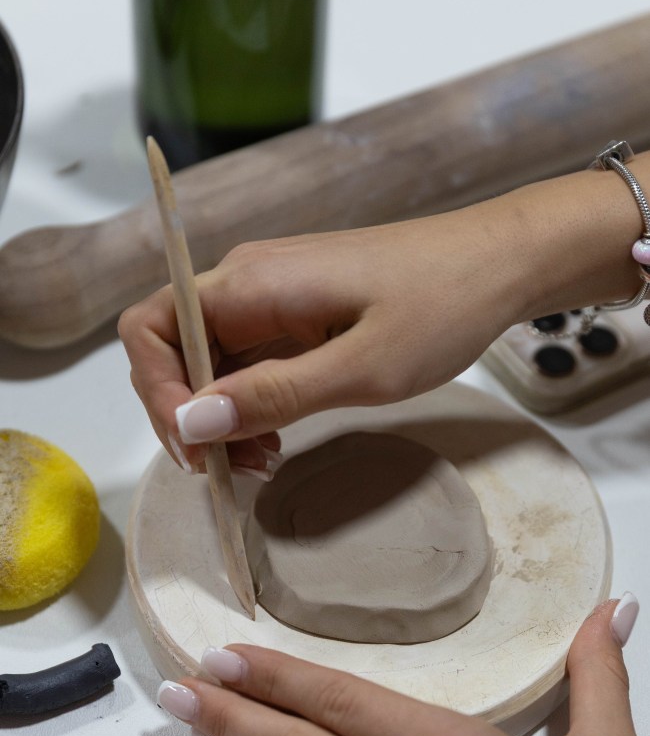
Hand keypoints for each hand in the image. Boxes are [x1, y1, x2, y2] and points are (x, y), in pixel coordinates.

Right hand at [118, 204, 529, 469]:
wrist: (501, 263)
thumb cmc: (442, 305)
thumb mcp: (362, 368)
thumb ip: (273, 395)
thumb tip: (193, 421)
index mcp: (251, 283)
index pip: (151, 328)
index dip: (156, 392)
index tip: (197, 448)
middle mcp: (247, 282)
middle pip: (173, 350)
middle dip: (188, 416)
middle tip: (230, 471)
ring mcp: (271, 297)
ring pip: (209, 362)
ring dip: (219, 418)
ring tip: (261, 461)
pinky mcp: (296, 313)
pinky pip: (247, 361)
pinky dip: (249, 404)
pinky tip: (278, 436)